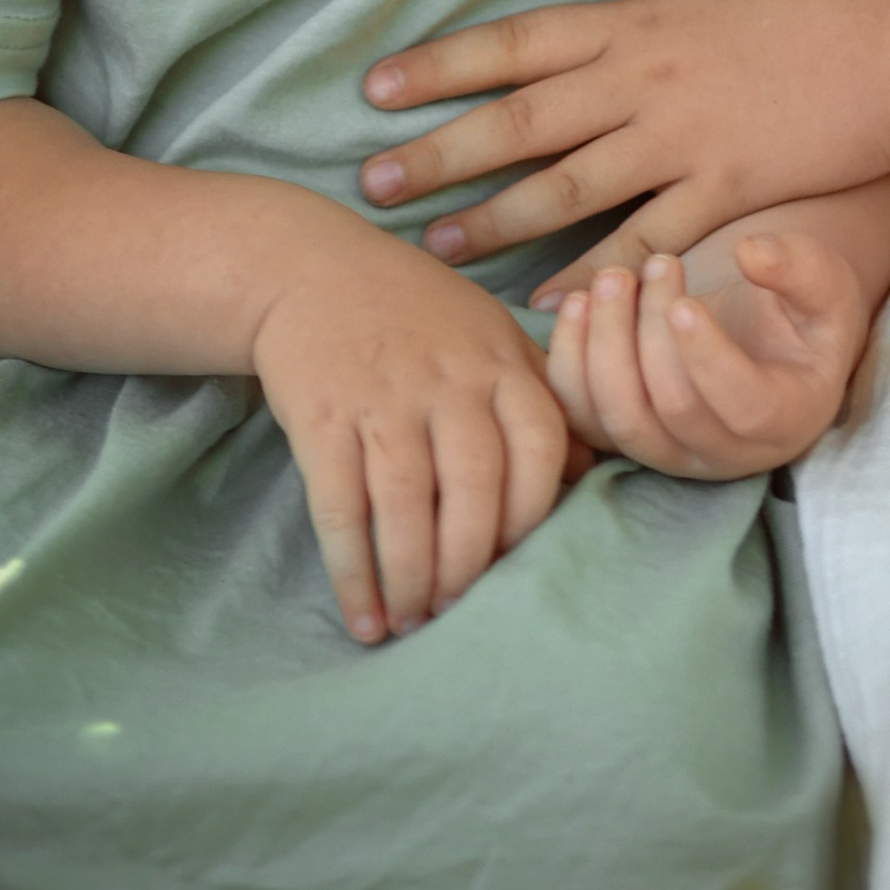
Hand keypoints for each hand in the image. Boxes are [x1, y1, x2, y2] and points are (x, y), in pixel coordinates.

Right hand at [249, 235, 573, 648]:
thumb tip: (583, 468)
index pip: (539, 445)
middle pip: (475, 488)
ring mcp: (382, 399)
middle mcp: (446, 380)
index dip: (534, 513)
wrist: (307, 266)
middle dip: (471, 564)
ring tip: (412, 623)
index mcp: (497, 360)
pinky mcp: (321, 417)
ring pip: (408, 506)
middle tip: (459, 612)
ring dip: (412, 578)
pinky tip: (363, 615)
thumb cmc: (411, 309)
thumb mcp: (487, 330)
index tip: (519, 562)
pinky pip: (341, 508)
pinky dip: (353, 571)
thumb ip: (539, 392)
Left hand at [359, 0, 889, 279]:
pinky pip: (642, 244)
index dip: (442, 64)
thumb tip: (630, 14)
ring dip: (496, 221)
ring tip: (436, 244)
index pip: (517, 43)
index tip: (376, 84)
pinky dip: (592, 276)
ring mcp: (681, 142)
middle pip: (520, 121)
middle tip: (371, 179)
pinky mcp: (725, 193)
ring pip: (566, 189)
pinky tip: (548, 304)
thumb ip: (664, 6)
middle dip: (440, 150)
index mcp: (637, 21)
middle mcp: (642, 81)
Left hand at [546, 235, 872, 478]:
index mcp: (785, 419)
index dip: (709, 358)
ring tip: (612, 279)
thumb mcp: (825, 284)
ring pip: (619, 420)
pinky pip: (580, 416)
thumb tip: (752, 253)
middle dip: (651, 332)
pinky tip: (576, 303)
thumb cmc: (802, 314)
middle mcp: (724, 454)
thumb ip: (799, 268)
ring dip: (603, 345)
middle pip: (671, 412)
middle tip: (655, 265)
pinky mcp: (622, 437)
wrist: (766, 341)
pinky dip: (568, 363)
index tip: (685, 302)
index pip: (743, 406)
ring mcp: (668, 452)